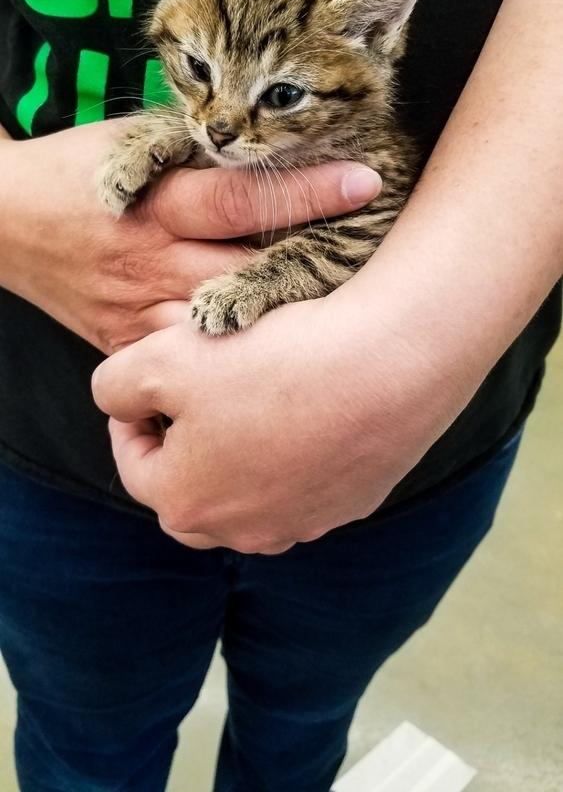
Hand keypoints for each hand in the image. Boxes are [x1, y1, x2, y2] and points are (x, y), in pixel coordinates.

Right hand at [0, 120, 380, 352]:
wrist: (1, 224)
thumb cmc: (72, 170)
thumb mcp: (127, 138)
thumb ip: (196, 146)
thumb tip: (271, 142)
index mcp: (152, 200)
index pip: (237, 196)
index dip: (305, 189)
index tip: (368, 178)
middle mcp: (147, 259)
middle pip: (241, 267)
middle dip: (313, 264)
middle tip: (382, 260)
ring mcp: (136, 311)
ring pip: (222, 324)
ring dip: (283, 319)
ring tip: (350, 319)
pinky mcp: (125, 345)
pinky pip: (188, 362)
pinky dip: (236, 360)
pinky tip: (285, 360)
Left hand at [91, 292, 453, 552]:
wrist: (387, 363)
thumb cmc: (269, 361)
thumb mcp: (160, 359)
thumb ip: (114, 385)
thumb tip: (117, 401)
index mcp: (187, 503)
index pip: (136, 465)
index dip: (132, 418)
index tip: (147, 380)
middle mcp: (245, 530)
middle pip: (193, 492)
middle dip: (184, 447)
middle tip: (195, 395)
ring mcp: (305, 522)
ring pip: (250, 494)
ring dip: (239, 454)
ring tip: (252, 397)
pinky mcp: (354, 502)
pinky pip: (306, 483)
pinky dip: (294, 452)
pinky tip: (307, 404)